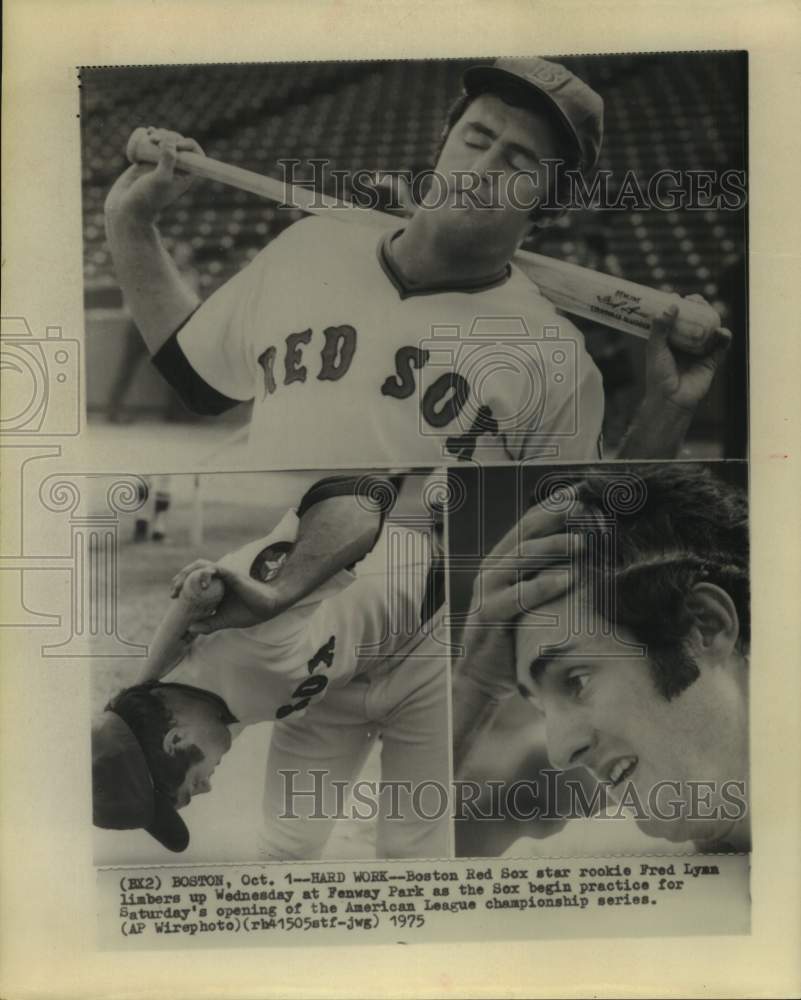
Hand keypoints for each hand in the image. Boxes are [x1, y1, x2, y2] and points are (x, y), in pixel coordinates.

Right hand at [105, 128, 203, 223]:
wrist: (127, 207)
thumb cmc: (146, 197)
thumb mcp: (159, 179)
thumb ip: (168, 160)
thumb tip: (173, 141)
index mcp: (184, 176)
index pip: (196, 155)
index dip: (189, 145)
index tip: (176, 144)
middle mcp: (175, 169)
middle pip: (179, 144)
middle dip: (169, 136)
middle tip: (155, 139)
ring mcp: (161, 164)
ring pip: (165, 141)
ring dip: (160, 134)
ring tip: (150, 136)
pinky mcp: (147, 161)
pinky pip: (153, 143)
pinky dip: (151, 135)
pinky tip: (147, 132)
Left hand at [170, 559, 285, 634]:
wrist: (268, 607)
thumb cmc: (249, 612)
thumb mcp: (223, 621)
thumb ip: (208, 624)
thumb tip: (190, 628)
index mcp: (216, 586)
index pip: (195, 578)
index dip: (182, 584)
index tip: (174, 597)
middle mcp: (218, 578)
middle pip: (194, 569)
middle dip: (181, 578)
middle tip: (173, 592)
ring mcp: (224, 574)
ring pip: (201, 565)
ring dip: (188, 573)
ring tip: (181, 586)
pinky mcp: (231, 574)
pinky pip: (215, 568)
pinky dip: (205, 574)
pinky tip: (202, 585)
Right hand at [457, 495, 580, 701]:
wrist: (480, 676)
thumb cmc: (513, 636)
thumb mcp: (531, 601)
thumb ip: (546, 577)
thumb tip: (587, 560)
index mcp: (502, 561)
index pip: (527, 524)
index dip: (552, 506)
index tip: (580, 493)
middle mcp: (492, 569)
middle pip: (525, 533)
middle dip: (555, 518)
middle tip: (586, 511)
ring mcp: (488, 591)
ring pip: (521, 558)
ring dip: (553, 546)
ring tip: (583, 542)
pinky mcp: (488, 615)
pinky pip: (518, 596)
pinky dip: (543, 585)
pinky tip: (568, 578)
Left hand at [644, 296, 731, 413]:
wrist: (671, 399)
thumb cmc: (659, 376)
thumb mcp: (655, 349)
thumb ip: (660, 328)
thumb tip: (670, 306)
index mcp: (670, 340)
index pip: (676, 318)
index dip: (678, 306)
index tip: (676, 296)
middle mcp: (686, 344)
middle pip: (695, 320)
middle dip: (697, 307)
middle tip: (694, 300)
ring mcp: (700, 351)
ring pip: (709, 329)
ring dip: (711, 316)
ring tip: (708, 309)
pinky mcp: (712, 360)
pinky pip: (721, 345)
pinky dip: (724, 336)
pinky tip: (721, 332)